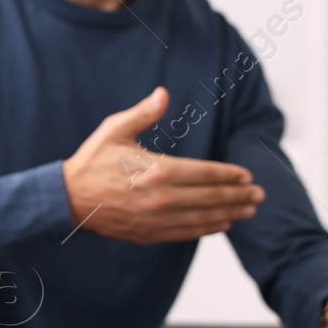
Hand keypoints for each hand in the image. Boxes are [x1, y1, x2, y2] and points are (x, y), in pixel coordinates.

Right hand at [61, 87, 264, 243]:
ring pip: (202, 218)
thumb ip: (143, 113)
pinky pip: (185, 233)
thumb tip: (163, 94)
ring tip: (249, 211)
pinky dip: (206, 229)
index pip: (204, 174)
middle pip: (209, 198)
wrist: (68, 199)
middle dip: (237, 196)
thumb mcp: (114, 130)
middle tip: (259, 195)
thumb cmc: (92, 161)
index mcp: (156, 171)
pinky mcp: (148, 233)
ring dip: (229, 214)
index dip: (228, 175)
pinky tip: (221, 225)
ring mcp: (155, 219)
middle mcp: (161, 198)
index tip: (247, 176)